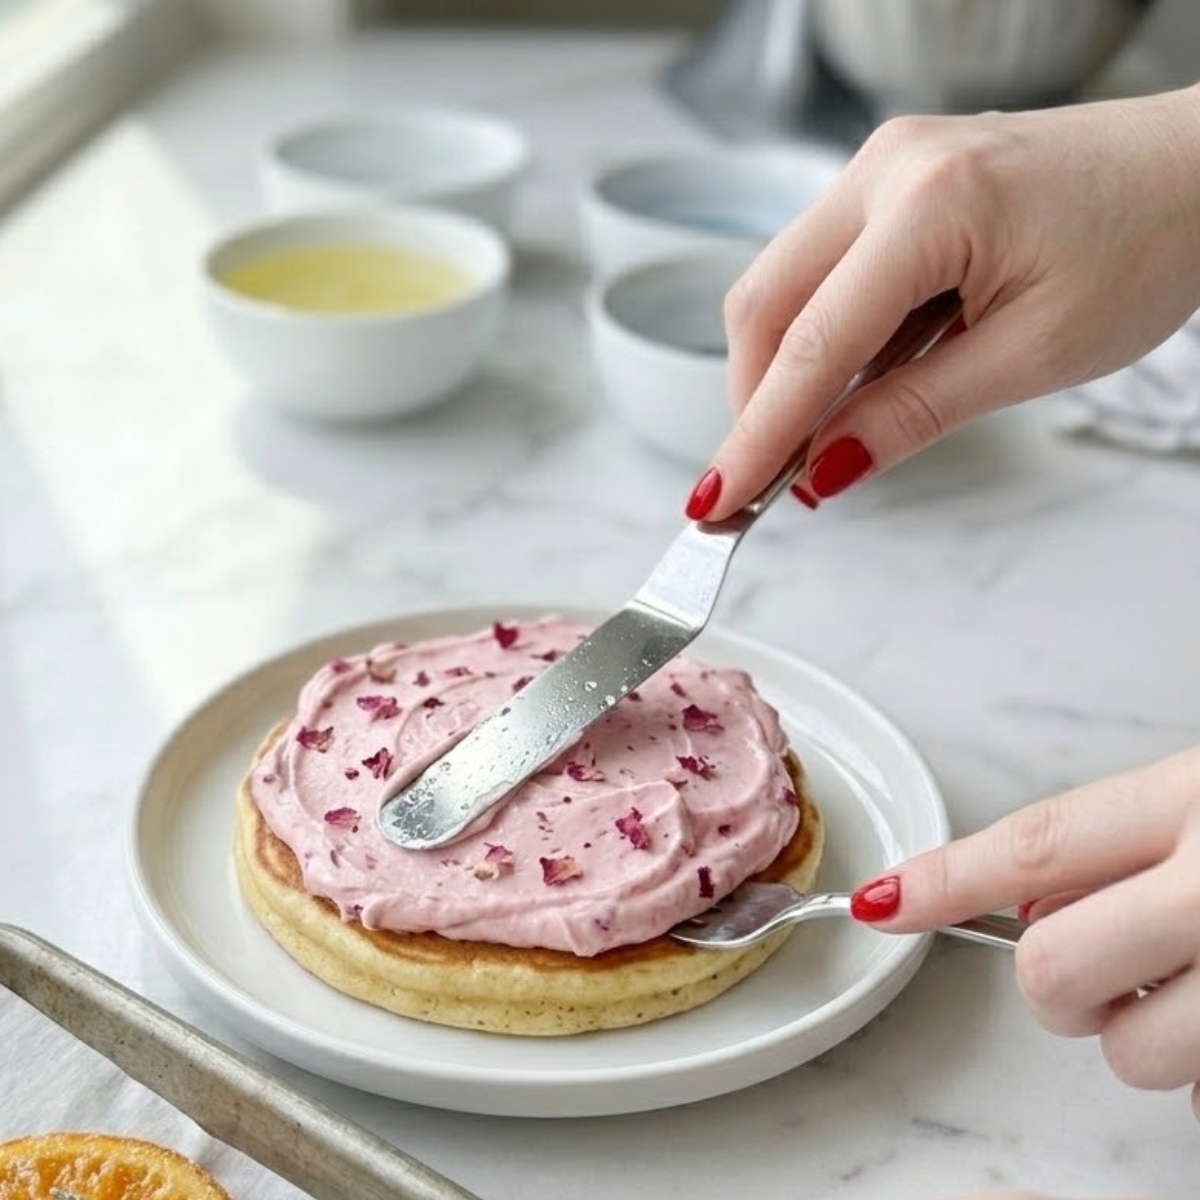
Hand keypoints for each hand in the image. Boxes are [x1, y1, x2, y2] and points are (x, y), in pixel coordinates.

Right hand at [687, 85, 1199, 520]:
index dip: (756, 434)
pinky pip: (821, 268)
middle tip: (765, 479)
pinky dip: (822, 336)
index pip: (810, 344)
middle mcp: (887, 168)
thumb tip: (824, 468)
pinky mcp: (889, 181)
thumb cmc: (1146, 243)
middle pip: (763, 301)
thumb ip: (913, 412)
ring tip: (825, 435)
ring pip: (781, 284)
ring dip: (788, 370)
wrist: (1198, 169)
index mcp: (932, 205)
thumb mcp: (1033, 355)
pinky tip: (858, 379)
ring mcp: (882, 166)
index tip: (716, 499)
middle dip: (755, 400)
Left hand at [850, 745, 1199, 1122]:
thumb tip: (1026, 902)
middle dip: (1056, 982)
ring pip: (1129, 1050)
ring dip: (1140, 1031)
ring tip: (1192, 986)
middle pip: (1052, 966)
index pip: (1032, 846)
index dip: (942, 881)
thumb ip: (1117, 843)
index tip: (876, 904)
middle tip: (1105, 966)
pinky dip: (1199, 1063)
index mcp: (1187, 805)